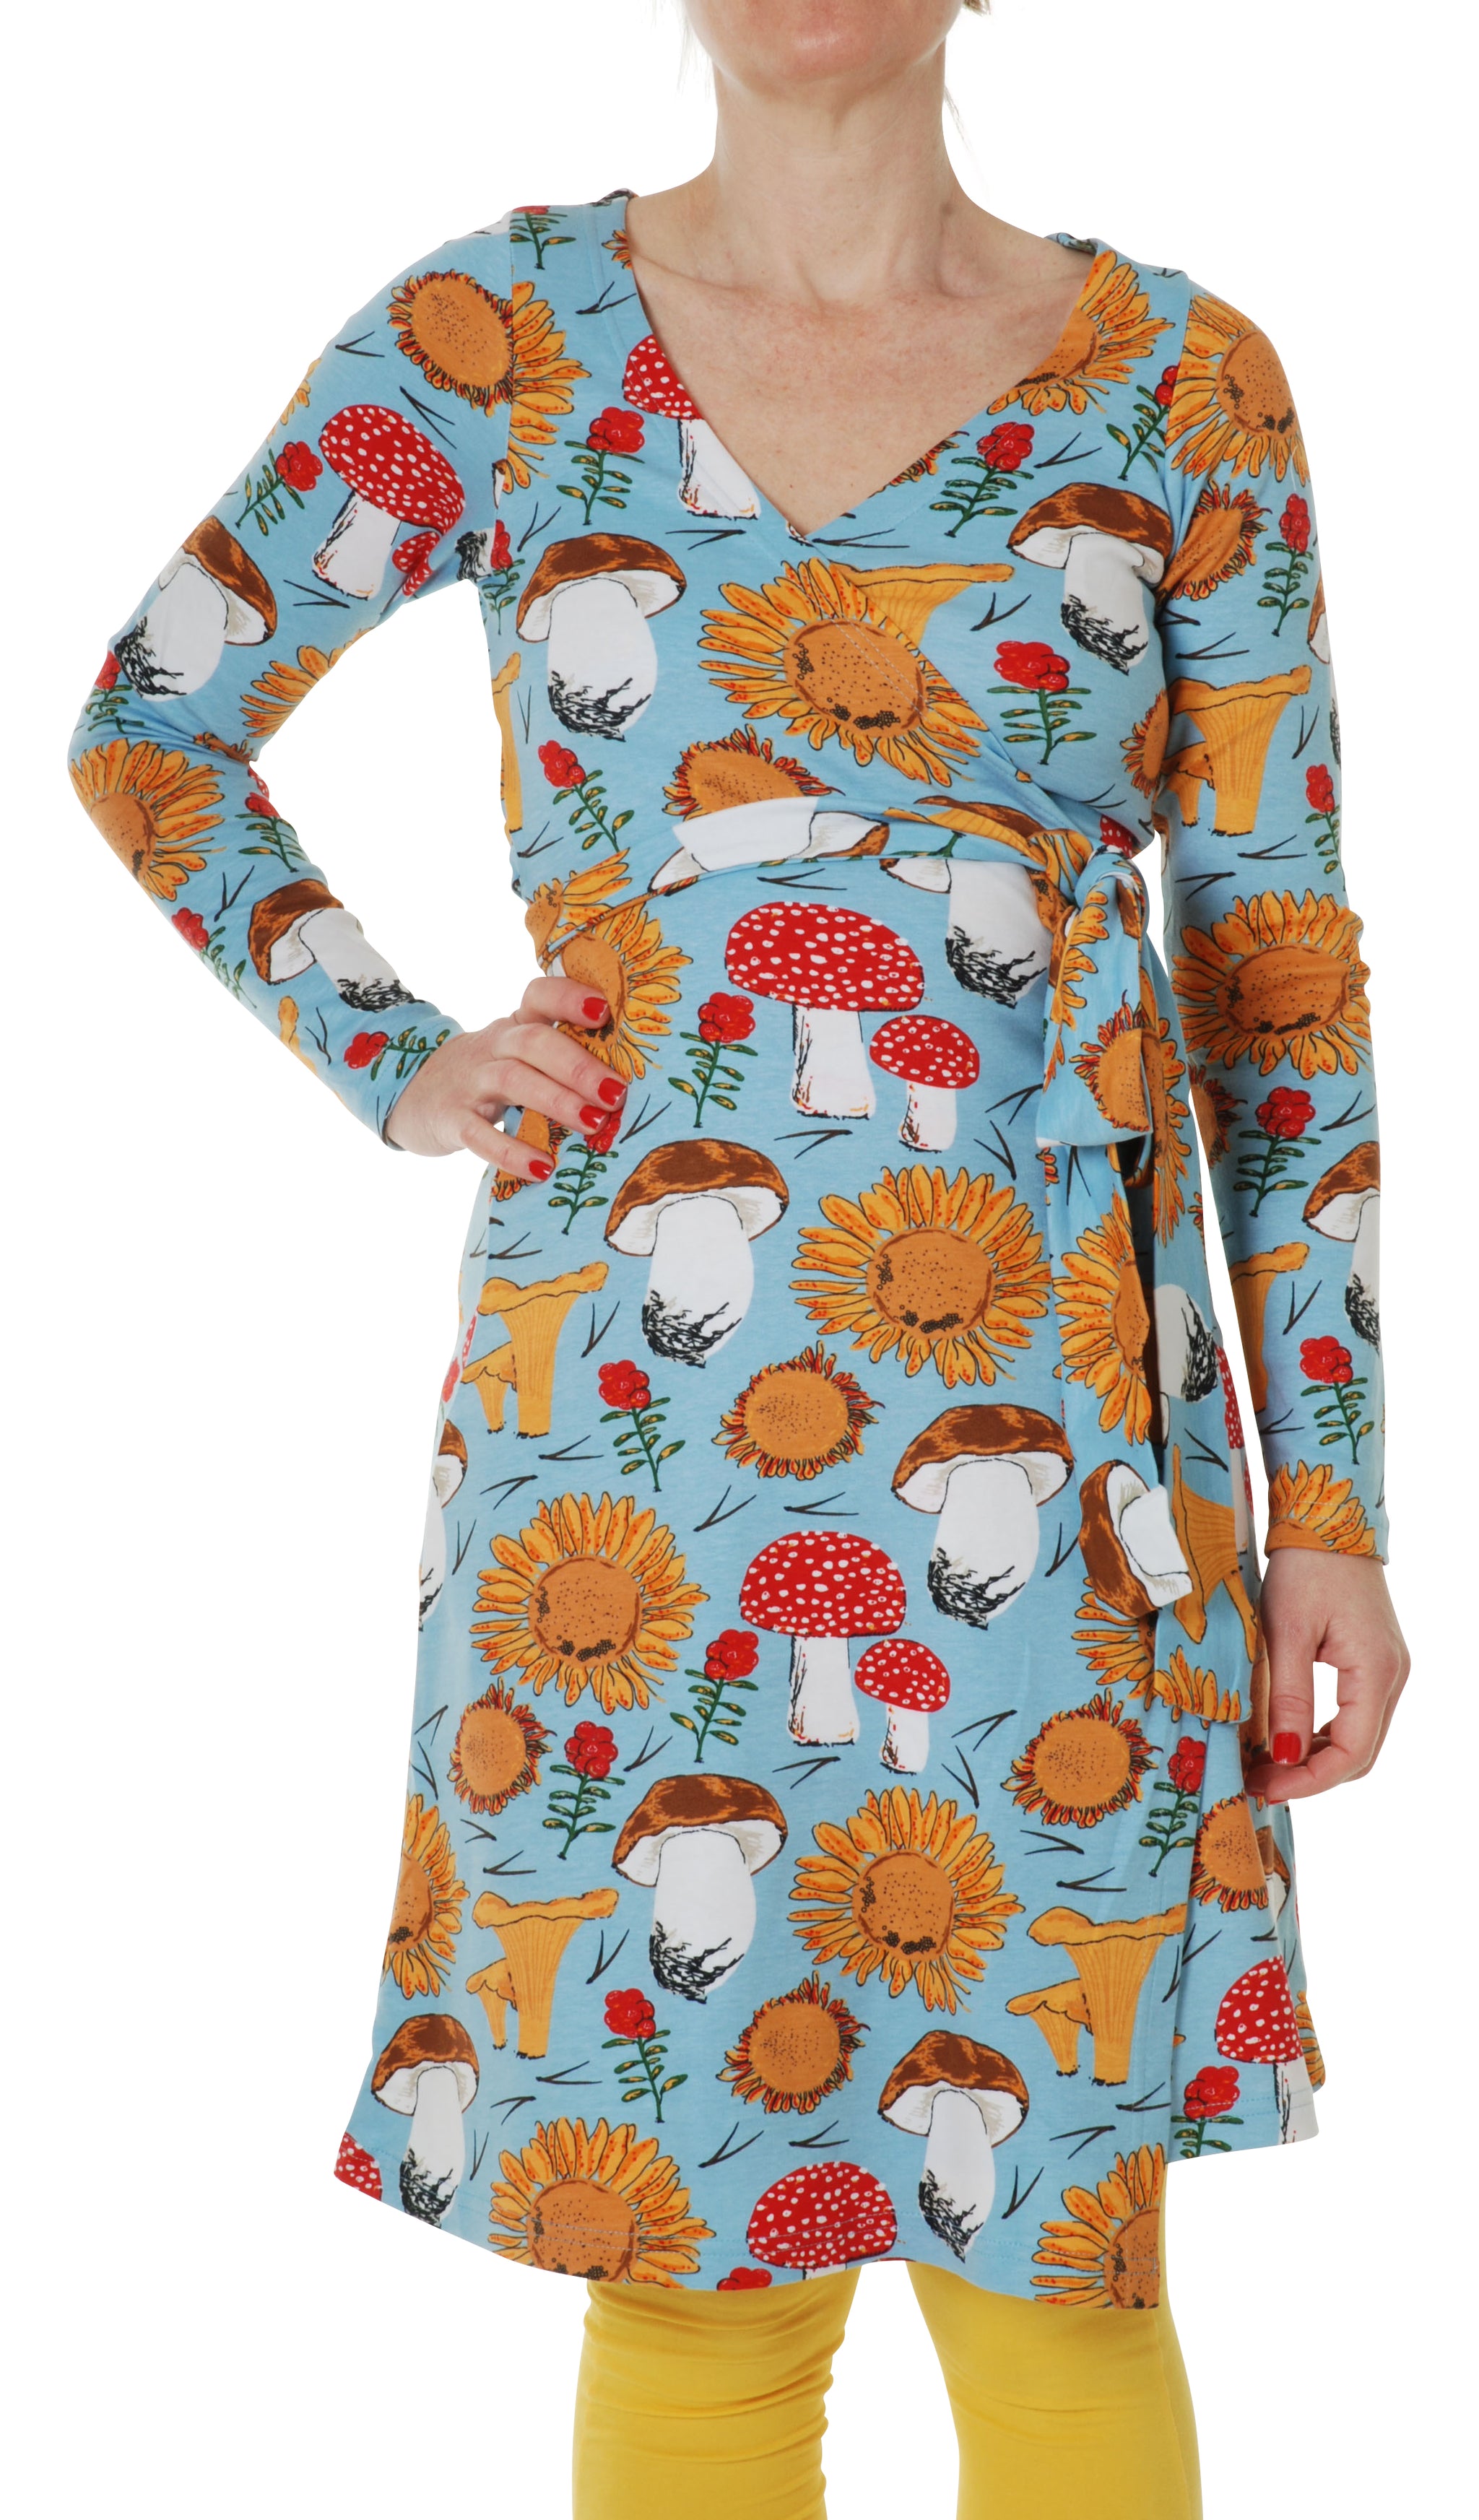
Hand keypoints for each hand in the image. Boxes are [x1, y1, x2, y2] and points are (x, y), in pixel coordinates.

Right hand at [385, 977, 624, 1172]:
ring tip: (594, 1124)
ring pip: (512, 1080)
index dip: (569, 998)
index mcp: (515, 1026)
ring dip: (557, 1101)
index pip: (539, 996)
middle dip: (578, 1066)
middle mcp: (493, 1046)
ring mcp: (469, 1082)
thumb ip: (559, 1059)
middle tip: (616, 1093)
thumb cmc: (487, 1077)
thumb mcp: (516, 1056)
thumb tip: (630, 1082)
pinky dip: (512, 1152)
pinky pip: (480, 1135)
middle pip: (534, 1042)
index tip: (605, 1012)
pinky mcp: (450, 1119)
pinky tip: (543, 1168)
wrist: (411, 1095)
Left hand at [1243, 1548, 1408, 1804]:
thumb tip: (1281, 1756)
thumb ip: (1287, 1696)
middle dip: (1310, 1775)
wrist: (1328, 1518)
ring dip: (1314, 1756)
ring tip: (1264, 1763)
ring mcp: (1386, 1668)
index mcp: (1375, 1671)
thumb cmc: (1304, 1567)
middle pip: (1359, 1752)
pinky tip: (1285, 1734)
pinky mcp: (1373, 1660)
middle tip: (1258, 1781)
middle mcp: (1391, 1675)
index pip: (1352, 1752)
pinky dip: (1321, 1732)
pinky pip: (1353, 1713)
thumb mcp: (1286, 1631)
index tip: (1265, 1788)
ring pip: (1357, 1736)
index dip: (1309, 1780)